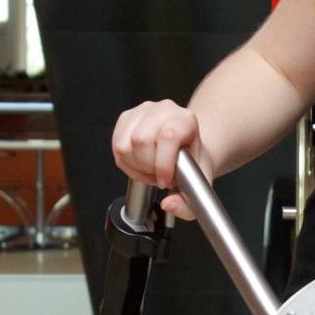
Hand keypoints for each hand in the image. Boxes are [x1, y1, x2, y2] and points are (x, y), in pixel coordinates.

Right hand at [111, 99, 212, 220]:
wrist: (186, 149)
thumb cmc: (191, 162)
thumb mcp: (199, 184)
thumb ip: (189, 204)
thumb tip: (169, 204)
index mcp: (186, 120)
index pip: (168, 136)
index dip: (163, 164)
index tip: (166, 180)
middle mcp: (164, 110)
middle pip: (141, 141)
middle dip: (148, 168)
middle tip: (160, 175)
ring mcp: (142, 111)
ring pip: (124, 146)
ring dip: (136, 167)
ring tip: (151, 169)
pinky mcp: (126, 118)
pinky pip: (116, 147)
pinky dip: (126, 164)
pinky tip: (140, 164)